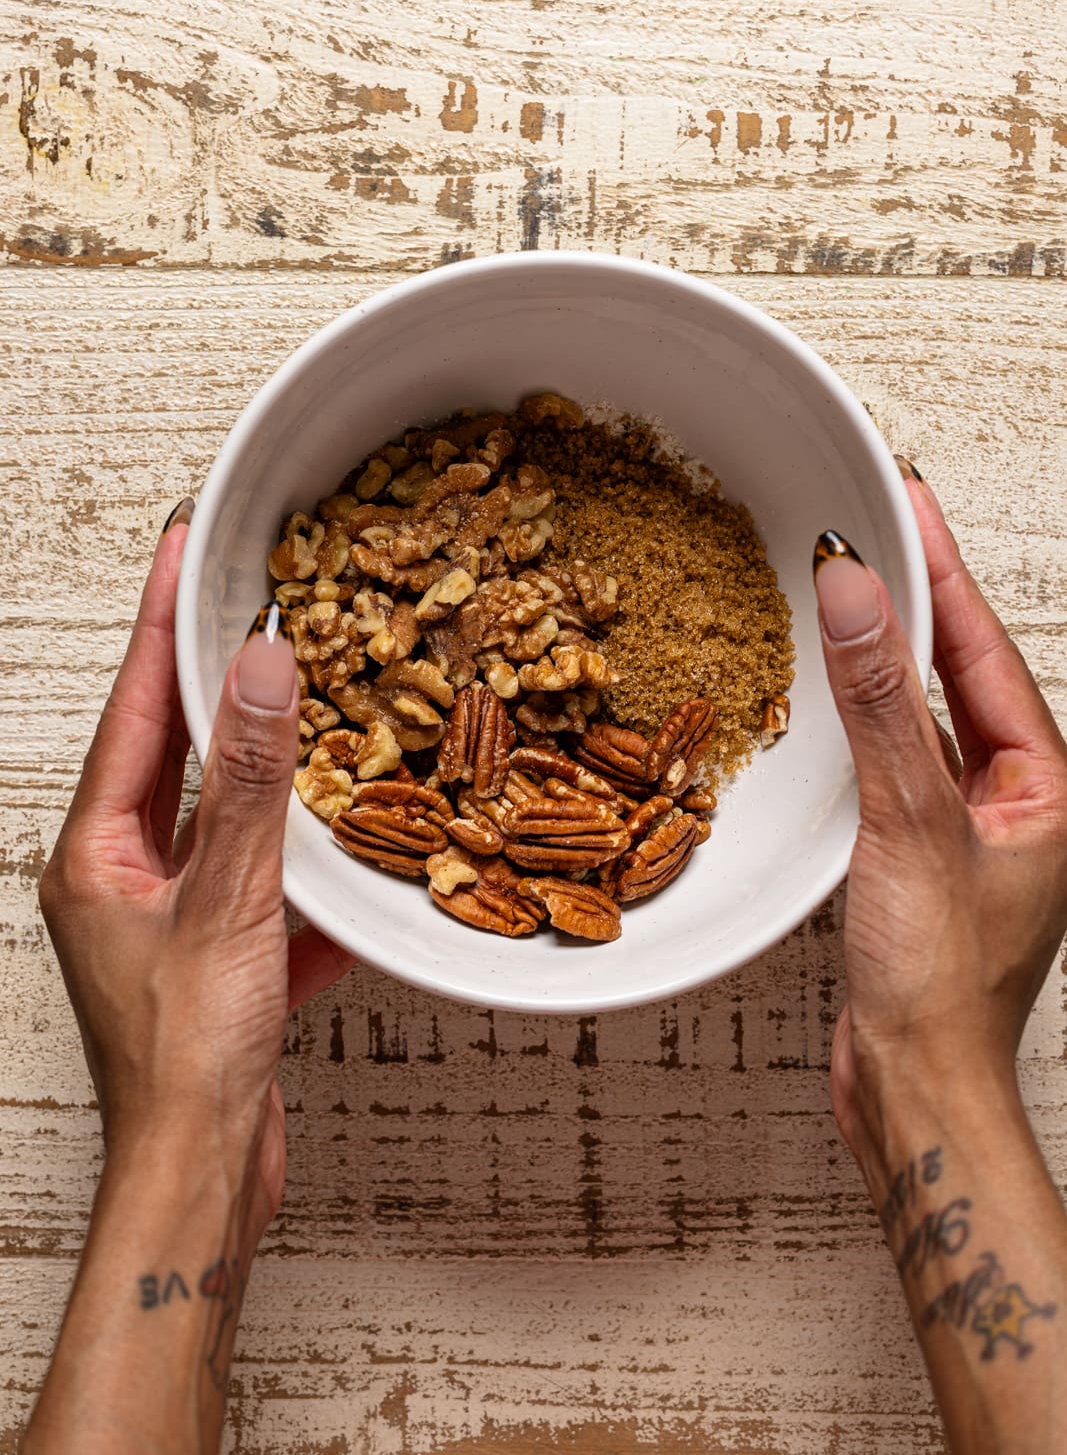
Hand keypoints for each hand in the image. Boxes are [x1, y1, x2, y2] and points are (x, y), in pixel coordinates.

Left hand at [39, 502, 356, 1246]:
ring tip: (309, 696)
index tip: (183, 546)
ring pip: (225, 813)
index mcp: (97, 851)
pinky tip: (344, 839)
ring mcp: (169, 915)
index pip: (137, 705)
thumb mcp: (228, 901)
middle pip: (174, 748)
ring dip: (268, 762)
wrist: (201, 1179)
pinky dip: (302, 856)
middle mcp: (122, 874)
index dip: (162, 619)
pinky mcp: (217, 955)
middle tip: (246, 595)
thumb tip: (260, 669)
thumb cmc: (188, 1060)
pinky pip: (263, 879)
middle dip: (213, 674)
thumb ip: (249, 782)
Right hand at [815, 469, 1066, 1163]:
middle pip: (962, 670)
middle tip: (878, 524)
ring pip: (930, 712)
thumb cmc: (943, 983)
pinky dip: (870, 716)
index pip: (983, 648)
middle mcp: (1022, 798)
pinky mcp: (928, 853)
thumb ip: (878, 705)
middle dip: (921, 595)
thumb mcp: (910, 822)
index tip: (905, 503)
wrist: (916, 1088)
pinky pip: (902, 757)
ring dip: (892, 652)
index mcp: (1051, 783)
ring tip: (858, 587)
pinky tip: (844, 696)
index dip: (941, 569)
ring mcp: (976, 825)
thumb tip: (858, 596)